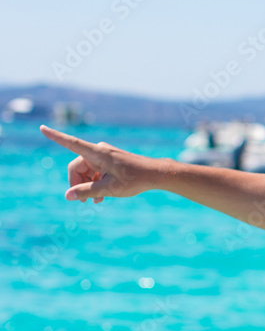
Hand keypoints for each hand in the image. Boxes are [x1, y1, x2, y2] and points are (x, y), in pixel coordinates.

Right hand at [40, 125, 159, 202]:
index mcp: (97, 153)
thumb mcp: (109, 189)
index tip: (42, 128)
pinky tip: (100, 198)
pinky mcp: (110, 161)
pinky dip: (96, 183)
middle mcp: (98, 151)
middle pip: (77, 168)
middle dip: (78, 184)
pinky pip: (95, 172)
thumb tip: (67, 196)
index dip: (55, 137)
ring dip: (88, 186)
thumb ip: (87, 191)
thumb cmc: (135, 180)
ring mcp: (104, 156)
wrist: (155, 174)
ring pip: (86, 171)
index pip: (71, 143)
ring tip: (94, 202)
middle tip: (84, 201)